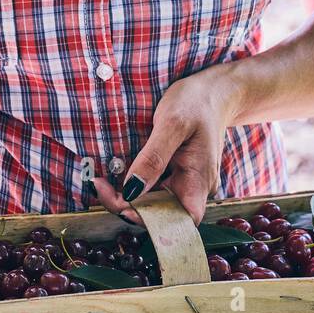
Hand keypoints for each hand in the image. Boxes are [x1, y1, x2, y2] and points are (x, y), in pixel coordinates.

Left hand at [90, 65, 237, 226]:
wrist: (213, 90)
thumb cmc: (197, 103)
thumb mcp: (172, 124)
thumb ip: (153, 158)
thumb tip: (132, 190)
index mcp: (199, 181)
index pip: (179, 221)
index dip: (151, 222)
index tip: (122, 207)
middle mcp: (193, 187)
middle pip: (161, 214)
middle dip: (128, 206)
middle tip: (100, 186)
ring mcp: (184, 181)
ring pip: (154, 202)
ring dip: (127, 197)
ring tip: (101, 182)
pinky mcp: (175, 173)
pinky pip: (154, 187)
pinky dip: (134, 185)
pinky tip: (115, 175)